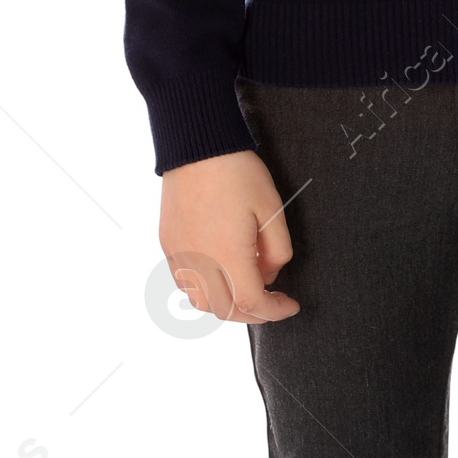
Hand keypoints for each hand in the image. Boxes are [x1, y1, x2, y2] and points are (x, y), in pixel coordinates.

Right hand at [159, 150, 299, 323]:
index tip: (289, 305)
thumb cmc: (237, 172)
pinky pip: (184, 281)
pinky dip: (204, 290)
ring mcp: (178, 253)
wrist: (198, 145)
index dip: (275, 311)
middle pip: (225, 310)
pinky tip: (221, 274)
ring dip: (226, 305)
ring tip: (246, 289)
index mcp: (226, 255)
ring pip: (201, 302)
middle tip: (272, 302)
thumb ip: (278, 252)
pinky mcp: (168, 243)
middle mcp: (198, 260)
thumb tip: (269, 275)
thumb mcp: (272, 211)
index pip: (252, 303)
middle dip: (253, 313)